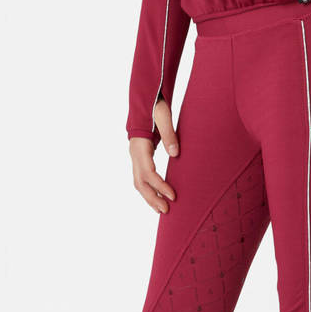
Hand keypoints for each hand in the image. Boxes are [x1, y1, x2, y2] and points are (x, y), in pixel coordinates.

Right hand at [128, 97, 178, 212]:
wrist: (145, 100)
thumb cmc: (155, 107)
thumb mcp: (164, 116)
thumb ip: (170, 134)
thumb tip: (175, 154)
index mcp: (140, 146)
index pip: (148, 172)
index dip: (160, 185)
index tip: (173, 195)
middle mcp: (135, 154)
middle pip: (140, 182)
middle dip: (152, 198)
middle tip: (167, 211)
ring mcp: (135, 156)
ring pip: (138, 182)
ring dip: (149, 197)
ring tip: (162, 209)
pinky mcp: (140, 157)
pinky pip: (141, 178)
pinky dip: (149, 189)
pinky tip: (158, 196)